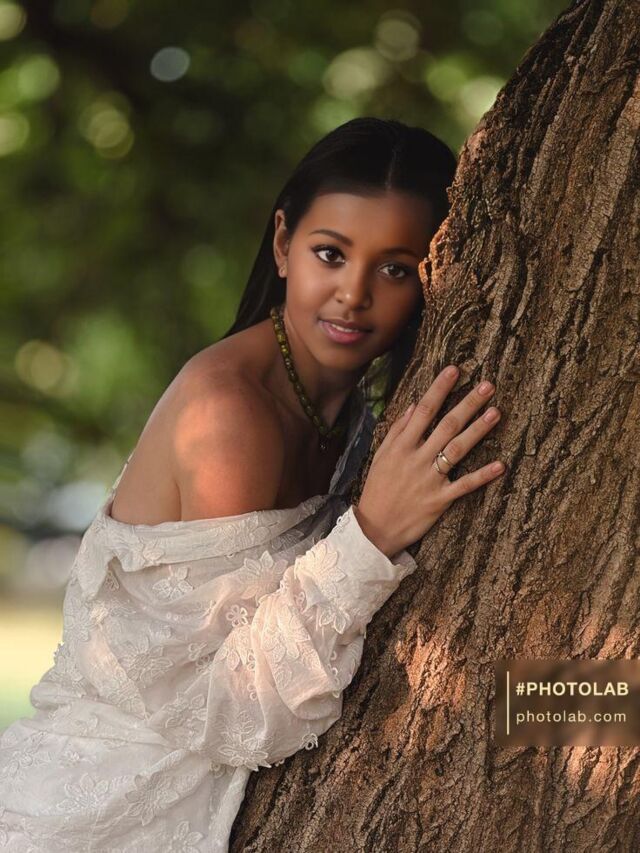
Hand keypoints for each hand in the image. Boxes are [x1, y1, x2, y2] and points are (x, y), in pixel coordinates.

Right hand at [353, 365, 504, 557]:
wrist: (373, 528)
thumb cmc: (378, 489)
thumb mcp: (382, 456)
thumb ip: (397, 430)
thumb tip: (415, 405)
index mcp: (401, 446)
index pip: (424, 410)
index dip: (440, 389)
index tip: (455, 370)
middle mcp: (416, 458)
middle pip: (446, 425)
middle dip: (467, 404)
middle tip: (488, 386)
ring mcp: (429, 479)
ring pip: (457, 449)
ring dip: (478, 430)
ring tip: (496, 412)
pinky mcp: (439, 500)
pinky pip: (464, 485)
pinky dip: (482, 475)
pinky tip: (500, 464)